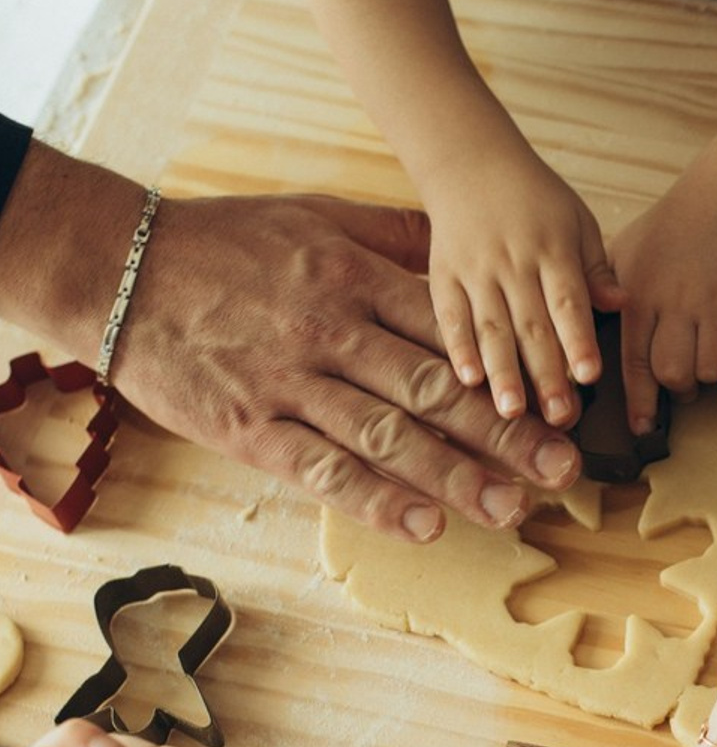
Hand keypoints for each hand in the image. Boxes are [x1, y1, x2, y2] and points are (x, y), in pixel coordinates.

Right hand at [112, 190, 585, 538]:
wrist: (123, 269)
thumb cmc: (231, 244)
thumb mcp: (319, 218)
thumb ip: (394, 238)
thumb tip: (464, 249)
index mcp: (357, 279)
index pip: (452, 330)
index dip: (512, 369)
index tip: (560, 402)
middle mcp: (335, 331)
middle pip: (436, 388)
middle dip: (506, 433)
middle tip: (563, 469)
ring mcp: (294, 382)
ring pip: (389, 435)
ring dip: (456, 476)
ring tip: (511, 510)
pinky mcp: (254, 428)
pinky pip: (324, 470)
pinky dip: (376, 501)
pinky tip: (425, 528)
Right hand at [425, 146, 623, 424]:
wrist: (469, 161)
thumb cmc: (535, 200)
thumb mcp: (576, 221)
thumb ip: (596, 269)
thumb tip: (622, 303)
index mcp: (552, 249)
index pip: (568, 302)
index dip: (579, 339)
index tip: (590, 375)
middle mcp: (513, 263)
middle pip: (532, 326)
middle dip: (547, 374)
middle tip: (561, 416)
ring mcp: (475, 272)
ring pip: (491, 329)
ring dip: (503, 373)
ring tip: (513, 412)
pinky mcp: (443, 277)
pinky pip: (450, 317)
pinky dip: (458, 349)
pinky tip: (468, 380)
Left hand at [609, 184, 716, 431]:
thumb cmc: (660, 239)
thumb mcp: (616, 259)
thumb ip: (599, 299)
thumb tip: (573, 342)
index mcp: (640, 298)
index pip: (634, 361)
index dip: (639, 400)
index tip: (640, 427)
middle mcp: (677, 303)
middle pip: (674, 372)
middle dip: (675, 389)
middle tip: (676, 383)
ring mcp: (716, 303)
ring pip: (710, 367)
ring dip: (706, 378)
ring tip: (701, 366)